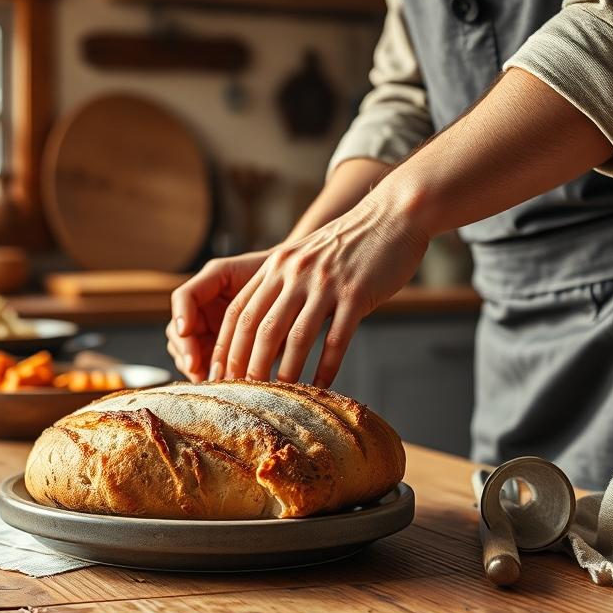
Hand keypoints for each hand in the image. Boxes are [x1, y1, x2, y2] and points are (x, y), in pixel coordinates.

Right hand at [166, 251, 269, 380]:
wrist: (298, 296)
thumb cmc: (282, 283)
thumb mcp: (264, 280)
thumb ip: (244, 294)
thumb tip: (224, 321)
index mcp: (210, 285)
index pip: (184, 297)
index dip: (181, 314)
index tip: (186, 331)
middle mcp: (203, 310)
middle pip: (178, 330)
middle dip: (185, 349)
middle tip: (196, 367)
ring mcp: (208, 333)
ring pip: (186, 352)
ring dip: (193, 366)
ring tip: (208, 378)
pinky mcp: (217, 353)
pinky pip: (203, 367)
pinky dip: (206, 376)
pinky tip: (217, 384)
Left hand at [211, 195, 429, 386]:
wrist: (393, 215)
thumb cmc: (348, 243)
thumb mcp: (303, 256)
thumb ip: (281, 284)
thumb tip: (261, 330)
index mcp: (276, 266)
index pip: (238, 311)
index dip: (225, 346)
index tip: (219, 373)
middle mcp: (294, 274)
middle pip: (259, 327)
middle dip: (246, 366)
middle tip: (243, 394)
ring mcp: (325, 284)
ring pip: (295, 337)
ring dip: (284, 372)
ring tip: (279, 396)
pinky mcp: (355, 294)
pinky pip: (336, 339)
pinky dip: (326, 367)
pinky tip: (321, 386)